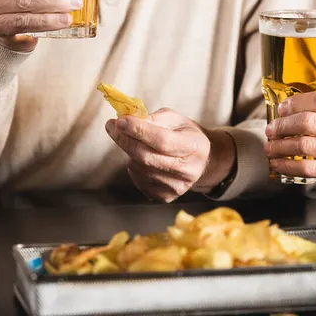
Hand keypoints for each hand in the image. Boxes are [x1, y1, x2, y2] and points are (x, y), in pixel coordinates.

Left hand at [105, 108, 235, 202]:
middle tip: (112, 126)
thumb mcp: (176, 119)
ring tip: (135, 142)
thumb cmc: (186, 135)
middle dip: (124, 139)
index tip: (120, 120)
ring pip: (139, 168)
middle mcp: (188, 170)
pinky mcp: (167, 196)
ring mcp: (177, 186)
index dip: (138, 131)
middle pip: (146, 157)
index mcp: (194, 147)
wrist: (203, 161)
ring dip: (129, 152)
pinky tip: (141, 159)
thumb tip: (128, 120)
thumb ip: (154, 118)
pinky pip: (139, 180)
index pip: (162, 141)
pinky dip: (134, 167)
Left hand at [264, 92, 315, 192]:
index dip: (295, 103)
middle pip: (307, 123)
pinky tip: (278, 163)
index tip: (282, 108)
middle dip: (282, 126)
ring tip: (270, 146)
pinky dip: (288, 166)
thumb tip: (296, 102)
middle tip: (271, 128)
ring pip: (303, 147)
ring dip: (280, 147)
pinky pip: (307, 170)